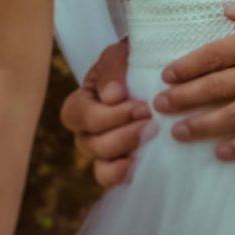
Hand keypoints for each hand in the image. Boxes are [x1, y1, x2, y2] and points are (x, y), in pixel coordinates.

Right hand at [58, 37, 155, 187]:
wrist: (156, 70)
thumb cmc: (132, 60)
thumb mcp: (119, 55)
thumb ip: (112, 69)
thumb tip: (111, 97)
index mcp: (80, 104)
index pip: (79, 117)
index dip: (107, 116)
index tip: (139, 106)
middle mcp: (87, 133)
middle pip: (93, 144)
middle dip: (123, 134)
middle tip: (151, 121)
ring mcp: (104, 151)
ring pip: (102, 166)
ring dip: (127, 151)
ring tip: (152, 136)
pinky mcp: (123, 163)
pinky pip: (114, 179)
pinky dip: (124, 175)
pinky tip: (139, 164)